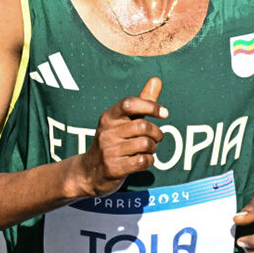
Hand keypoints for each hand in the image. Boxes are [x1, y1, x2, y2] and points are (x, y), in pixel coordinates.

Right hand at [76, 77, 166, 196]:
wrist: (88, 172)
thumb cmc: (112, 141)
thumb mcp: (122, 121)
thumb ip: (141, 102)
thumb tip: (156, 79)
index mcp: (108, 117)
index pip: (129, 103)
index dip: (150, 106)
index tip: (164, 113)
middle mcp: (107, 132)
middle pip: (143, 126)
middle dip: (157, 133)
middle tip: (156, 138)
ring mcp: (109, 151)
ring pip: (146, 144)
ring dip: (153, 148)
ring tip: (149, 150)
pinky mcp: (114, 168)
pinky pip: (143, 161)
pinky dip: (149, 161)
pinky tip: (143, 160)